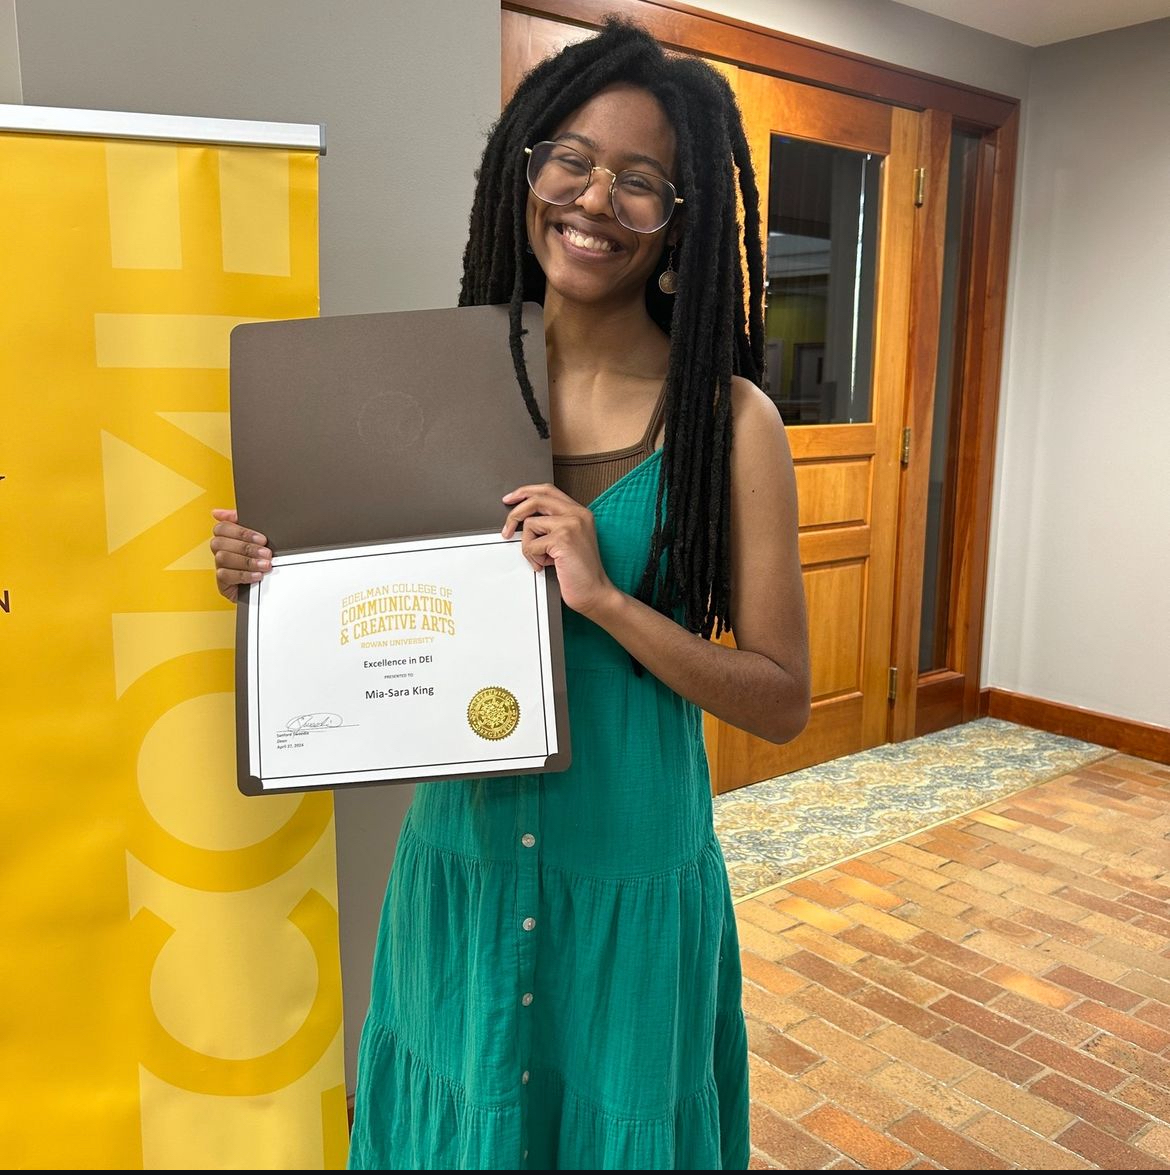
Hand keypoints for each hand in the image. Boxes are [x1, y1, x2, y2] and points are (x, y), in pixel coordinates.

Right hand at [210, 508, 271, 603]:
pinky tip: (257, 575)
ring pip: (222, 558)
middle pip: (220, 543)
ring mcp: (221, 566)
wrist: (270, 583)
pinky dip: (243, 575)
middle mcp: (221, 550)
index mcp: (227, 536)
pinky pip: (225, 576)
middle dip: (246, 548)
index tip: (261, 539)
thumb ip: (242, 519)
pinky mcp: (223, 582)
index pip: (222, 527)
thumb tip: (217, 512)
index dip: (241, 532)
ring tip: (265, 565)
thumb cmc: (262, 556)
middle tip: (266, 553)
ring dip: (247, 561)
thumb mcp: (257, 535)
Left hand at [501, 484, 617, 616]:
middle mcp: (577, 515)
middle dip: (515, 514)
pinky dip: (533, 558)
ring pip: (529, 524)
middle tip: (507, 530)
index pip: (548, 490)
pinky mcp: (562, 539)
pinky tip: (546, 565)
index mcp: (579, 513)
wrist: (595, 592)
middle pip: (536, 499)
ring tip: (542, 559)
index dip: (525, 492)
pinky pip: (531, 544)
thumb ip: (553, 525)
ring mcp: (570, 525)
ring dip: (528, 546)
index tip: (511, 499)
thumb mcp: (569, 541)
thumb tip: (525, 519)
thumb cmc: (581, 572)